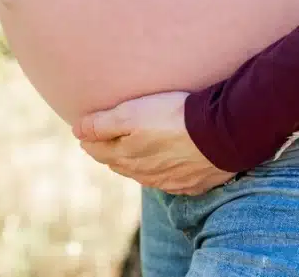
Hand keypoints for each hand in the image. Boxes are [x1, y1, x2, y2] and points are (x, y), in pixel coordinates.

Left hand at [73, 91, 236, 194]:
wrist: (222, 133)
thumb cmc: (173, 117)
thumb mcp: (131, 113)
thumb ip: (102, 124)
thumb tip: (76, 130)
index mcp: (126, 156)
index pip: (98, 151)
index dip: (90, 140)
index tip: (85, 132)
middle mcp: (144, 174)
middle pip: (119, 164)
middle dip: (110, 152)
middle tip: (105, 140)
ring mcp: (169, 181)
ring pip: (143, 174)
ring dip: (135, 163)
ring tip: (133, 150)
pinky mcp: (192, 184)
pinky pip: (169, 181)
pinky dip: (162, 171)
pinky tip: (165, 164)